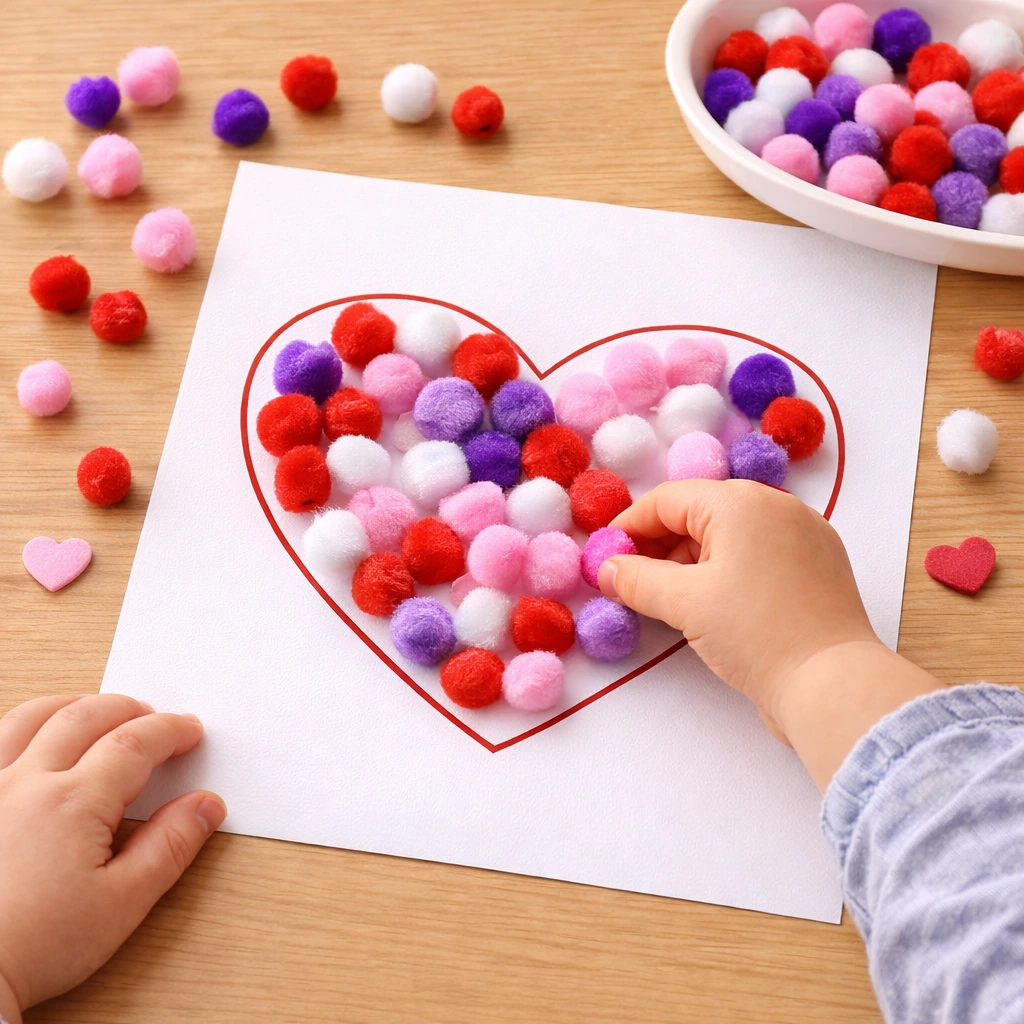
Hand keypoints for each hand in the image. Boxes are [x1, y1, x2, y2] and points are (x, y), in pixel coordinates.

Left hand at [0, 694, 224, 1021]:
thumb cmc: (32, 946)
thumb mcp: (122, 904)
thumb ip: (169, 847)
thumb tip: (206, 806)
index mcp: (74, 802)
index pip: (135, 742)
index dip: (170, 730)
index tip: (189, 731)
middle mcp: (27, 782)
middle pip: (86, 716)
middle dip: (128, 709)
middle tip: (152, 718)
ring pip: (31, 716)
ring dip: (72, 705)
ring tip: (95, 713)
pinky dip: (21, 727)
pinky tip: (33, 740)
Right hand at [600, 480, 940, 788]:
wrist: (833, 684)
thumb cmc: (756, 634)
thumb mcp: (684, 603)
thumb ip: (635, 578)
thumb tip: (606, 568)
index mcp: (742, 502)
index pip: (667, 499)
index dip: (629, 526)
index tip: (604, 555)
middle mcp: (776, 506)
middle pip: (699, 512)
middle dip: (659, 543)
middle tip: (630, 579)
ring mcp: (803, 533)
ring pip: (729, 534)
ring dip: (691, 559)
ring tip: (666, 597)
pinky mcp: (818, 564)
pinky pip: (758, 552)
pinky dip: (726, 569)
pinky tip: (710, 602)